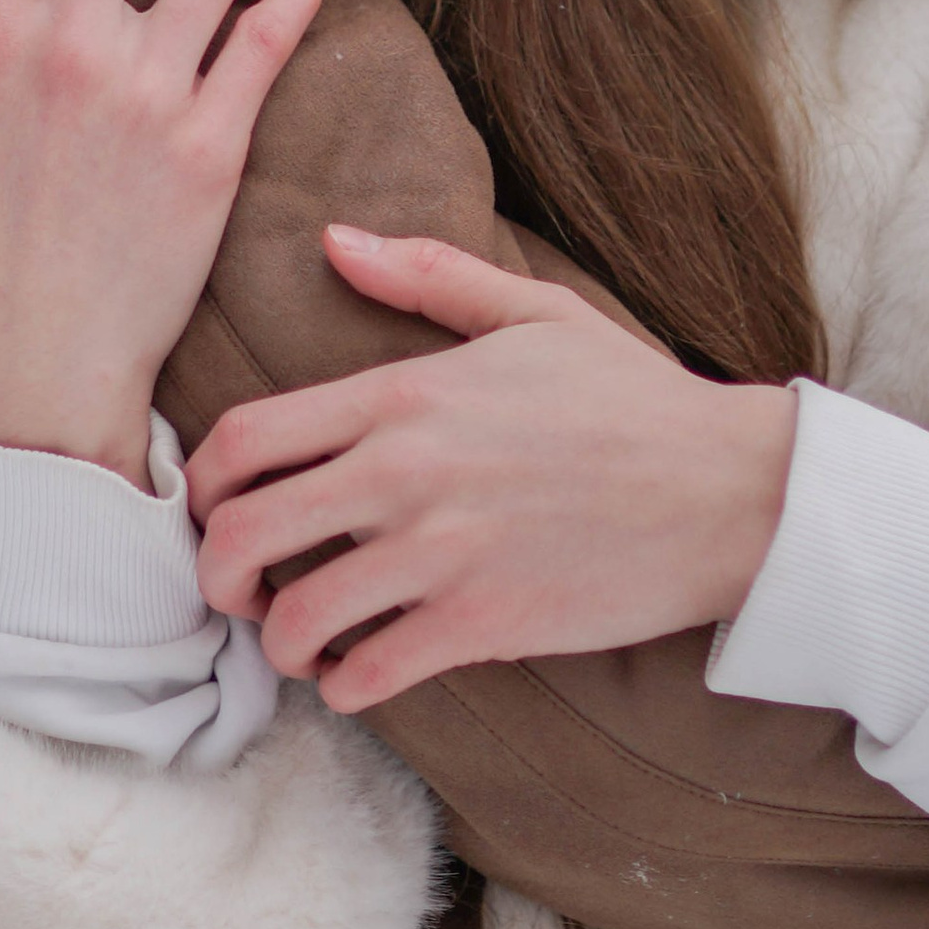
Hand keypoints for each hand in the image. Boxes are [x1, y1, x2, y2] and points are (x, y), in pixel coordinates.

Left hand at [186, 223, 798, 710]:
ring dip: (279, 641)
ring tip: (301, 640)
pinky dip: (345, 687)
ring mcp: (441, 552)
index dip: (201, 484)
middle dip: (215, 575)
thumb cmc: (631, 398)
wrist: (726, 489)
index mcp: (403, 393)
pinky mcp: (482, 623)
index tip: (212, 509)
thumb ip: (426, 274)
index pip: (247, 437)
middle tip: (235, 593)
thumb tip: (335, 240)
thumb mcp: (531, 312)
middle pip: (244, 532)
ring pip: (295, 617)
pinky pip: (368, 674)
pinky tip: (361, 674)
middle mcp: (404, 471)